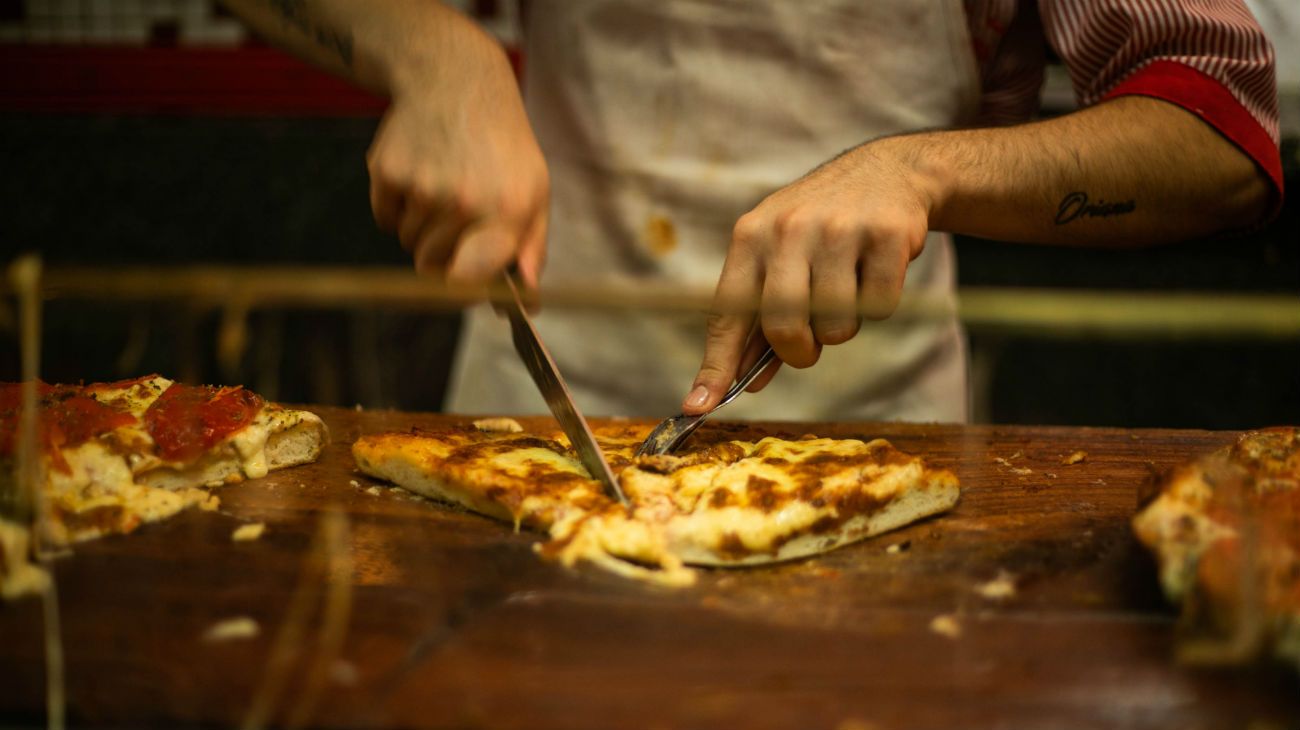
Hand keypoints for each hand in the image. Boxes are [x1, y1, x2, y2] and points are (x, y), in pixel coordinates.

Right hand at [366, 37, 548, 288]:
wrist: (456, 80)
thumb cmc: (502, 145)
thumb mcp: (533, 190)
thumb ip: (531, 249)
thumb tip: (526, 303)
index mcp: (506, 213)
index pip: (468, 282)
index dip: (459, 292)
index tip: (459, 286)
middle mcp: (463, 202)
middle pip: (431, 267)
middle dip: (440, 253)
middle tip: (455, 216)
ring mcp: (422, 186)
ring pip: (409, 243)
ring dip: (420, 226)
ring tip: (441, 184)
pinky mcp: (387, 171)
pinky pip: (385, 218)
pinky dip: (396, 206)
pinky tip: (418, 172)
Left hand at [681, 139, 934, 413]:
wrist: (887, 173)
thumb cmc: (821, 228)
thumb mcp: (779, 256)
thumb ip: (760, 320)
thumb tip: (742, 382)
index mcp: (750, 237)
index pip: (727, 313)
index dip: (715, 365)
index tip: (697, 405)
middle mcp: (787, 229)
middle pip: (783, 326)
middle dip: (799, 351)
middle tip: (811, 343)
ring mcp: (838, 229)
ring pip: (836, 325)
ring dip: (843, 327)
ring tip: (847, 289)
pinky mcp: (886, 234)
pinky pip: (880, 306)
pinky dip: (880, 304)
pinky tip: (876, 271)